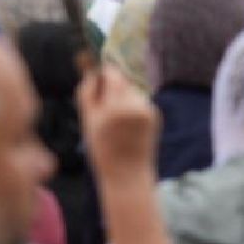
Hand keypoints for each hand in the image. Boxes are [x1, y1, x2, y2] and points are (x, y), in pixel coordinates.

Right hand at [76, 64, 159, 181]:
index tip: (97, 85)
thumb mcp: (87, 120)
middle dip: (113, 89)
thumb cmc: (102, 149)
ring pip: (132, 90)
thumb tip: (91, 70)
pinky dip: (134, 108)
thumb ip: (87, 92)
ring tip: (118, 122)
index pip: (111, 73)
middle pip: (122, 80)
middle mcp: (134, 104)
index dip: (103, 76)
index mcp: (115, 106)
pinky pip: (140, 101)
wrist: (127, 174)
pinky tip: (130, 126)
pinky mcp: (155, 114)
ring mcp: (147, 109)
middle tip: (105, 110)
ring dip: (124, 98)